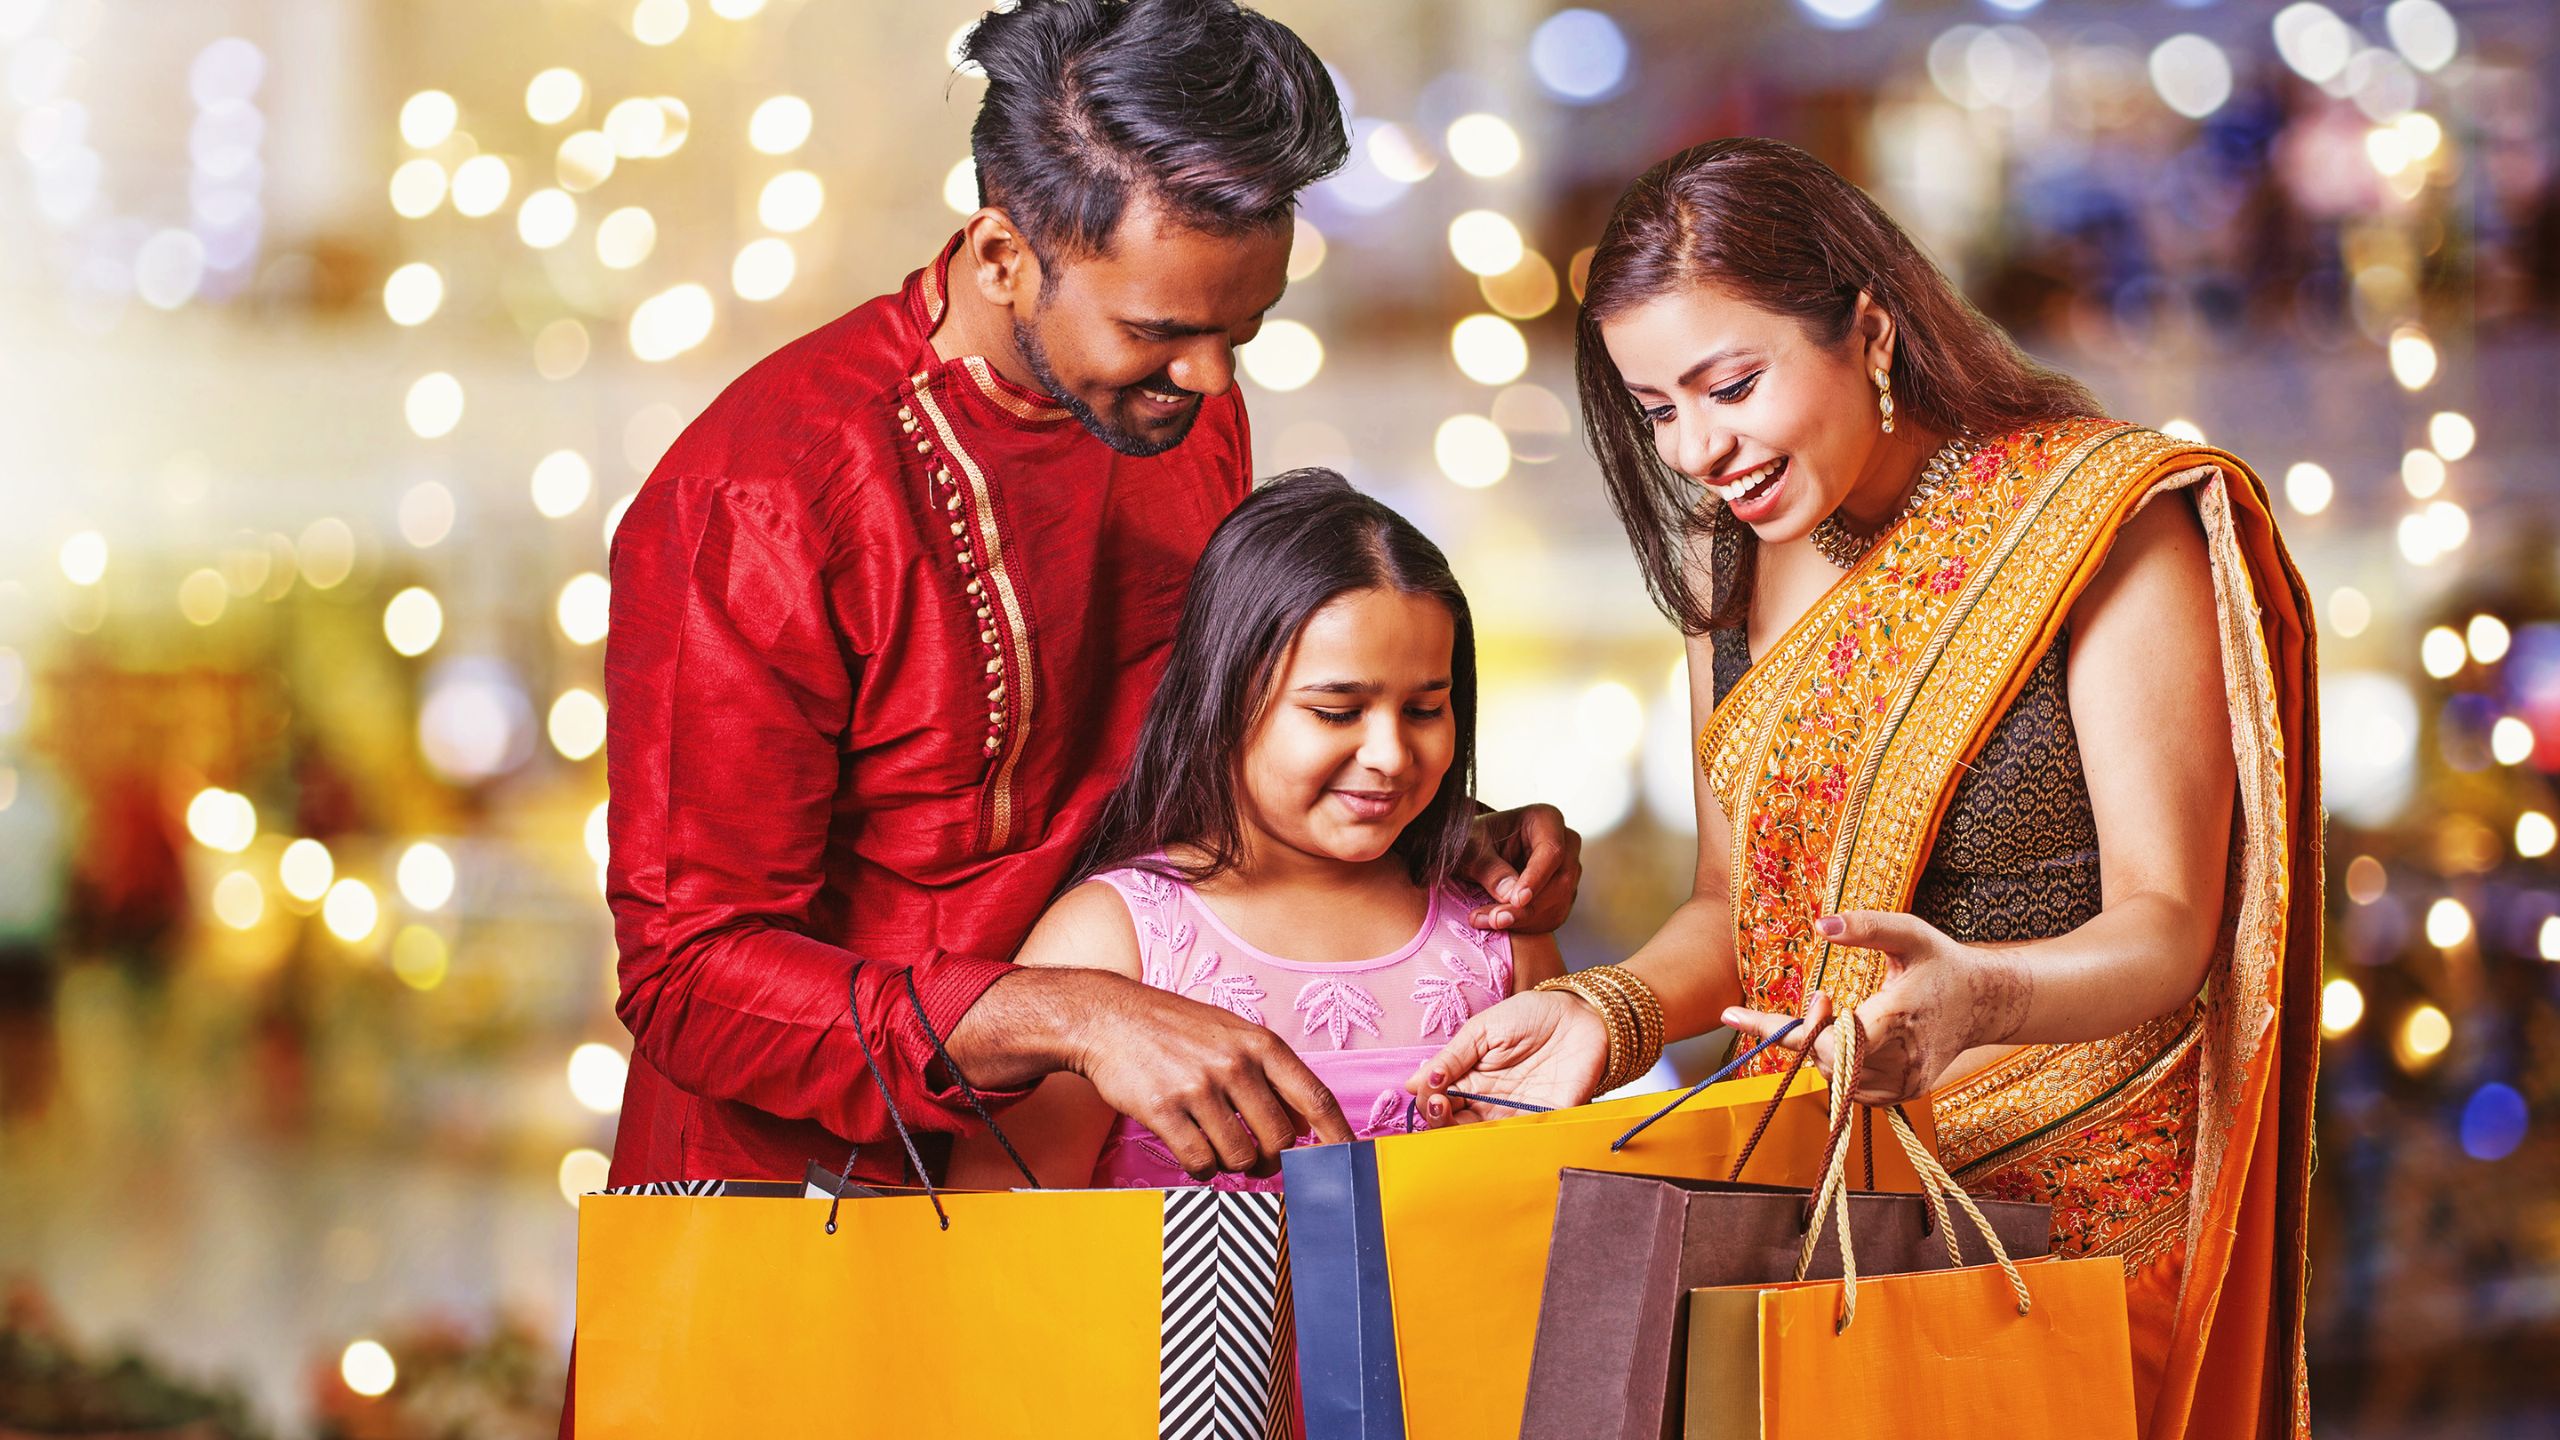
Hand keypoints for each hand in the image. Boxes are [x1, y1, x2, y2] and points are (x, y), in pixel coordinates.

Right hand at [1065, 973, 1354, 1180]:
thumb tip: (1308, 1126)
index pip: (1316, 1098)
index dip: (1338, 1137)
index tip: (1350, 1162)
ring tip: (1214, 1142)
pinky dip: (1201, 1168)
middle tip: (1256, 1157)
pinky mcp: (1164, 1111)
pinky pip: (1201, 1163)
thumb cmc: (1175, 1029)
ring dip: (1231, 1163)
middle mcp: (1235, 1064)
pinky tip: (1192, 1148)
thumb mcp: (1233, 1034)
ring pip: (1241, 1158)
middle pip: (1280, 1140)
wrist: (1107, 1017)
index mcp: (1260, 1043)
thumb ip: (1272, 1075)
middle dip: (1271, 1159)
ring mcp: (1198, 1087)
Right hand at [1404, 990, 1608, 1122]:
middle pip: (1455, 1126)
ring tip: (1457, 1116)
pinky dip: (1505, 1141)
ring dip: (1465, 1135)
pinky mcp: (1547, 1119)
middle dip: (1440, 1120)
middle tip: (1439, 1103)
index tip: (1430, 1089)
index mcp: (1471, 1081)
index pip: (1439, 1102)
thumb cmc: (1532, 1015)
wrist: (1583, 1014)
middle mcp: (1491, 1103)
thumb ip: (1452, 1057)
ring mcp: (1518, 1114)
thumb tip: (1413, 1083)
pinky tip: (1492, 1129)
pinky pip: (1523, 1139)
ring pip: (1483, 1139)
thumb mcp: (1483, 1029)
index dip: (1429, 1101)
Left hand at [1464, 803, 1582, 933]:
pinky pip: (1552, 916)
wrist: (1472, 852)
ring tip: (1488, 921)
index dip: (1536, 878)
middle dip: (1528, 906)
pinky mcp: (1561, 895)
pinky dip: (1527, 926)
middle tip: (1496, 919)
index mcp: (1546, 819)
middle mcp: (1564, 844)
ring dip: (1524, 920)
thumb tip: (1510, 895)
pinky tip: (1501, 924)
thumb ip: (1490, 869)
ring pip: (1558, 903)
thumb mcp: (1470, 848)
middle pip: (1561, 881)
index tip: (1517, 899)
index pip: (1552, 851)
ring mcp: (1566, 871)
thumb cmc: (1472, 840)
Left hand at [1719, 911, 2028, 1105]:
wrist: (1983, 1002)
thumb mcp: (1908, 933)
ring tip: (1851, 1015)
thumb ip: (1866, 927)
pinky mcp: (1904, 1093)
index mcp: (1897, 1020)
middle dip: (1810, 1029)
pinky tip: (1860, 1039)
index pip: (1822, 1035)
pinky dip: (1842, 1064)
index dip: (1776, 1028)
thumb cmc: (1941, 962)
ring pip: (1834, 1075)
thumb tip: (1820, 926)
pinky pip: (1852, 1086)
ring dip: (1824, 1048)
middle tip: (1825, 998)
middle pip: (1823, 1057)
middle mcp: (1901, 1060)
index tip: (1730, 1014)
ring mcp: (1903, 1083)